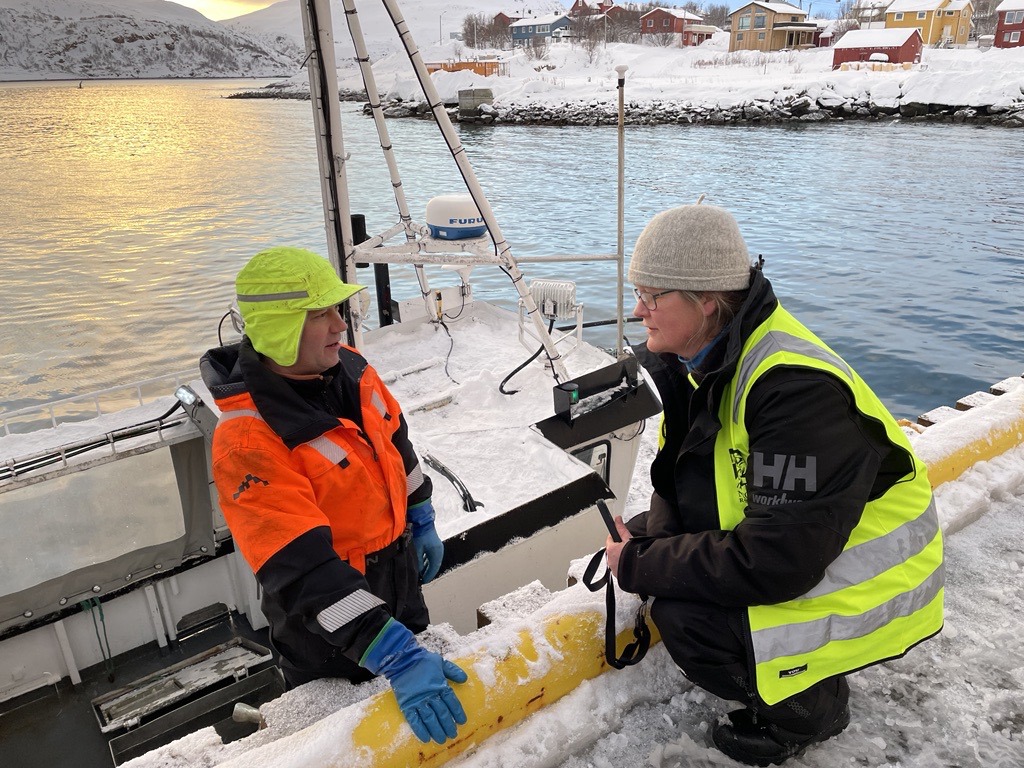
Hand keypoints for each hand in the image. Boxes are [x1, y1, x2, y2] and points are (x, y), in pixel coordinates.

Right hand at [361, 619, 468, 743]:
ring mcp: (418, 701)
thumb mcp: (441, 662)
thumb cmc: (423, 661)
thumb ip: (453, 671)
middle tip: (453, 735)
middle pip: (442, 713)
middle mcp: (430, 695)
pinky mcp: (406, 705)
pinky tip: (426, 739)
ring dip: (436, 730)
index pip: (452, 702)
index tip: (462, 722)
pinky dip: (420, 730)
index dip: (457, 712)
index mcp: (440, 685)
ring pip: (430, 719)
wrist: (403, 660)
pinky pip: (414, 720)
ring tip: (442, 740)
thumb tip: (465, 679)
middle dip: (448, 725)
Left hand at [408, 500, 443, 582]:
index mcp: (437, 553)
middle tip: (421, 579)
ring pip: (432, 561)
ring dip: (426, 567)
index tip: (423, 582)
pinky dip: (426, 561)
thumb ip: (418, 561)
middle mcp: (439, 551)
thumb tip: (417, 571)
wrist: (421, 520)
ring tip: (420, 573)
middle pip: (434, 565)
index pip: (434, 568)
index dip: (428, 576)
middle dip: (427, 572)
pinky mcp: (433, 544)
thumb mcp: (417, 549)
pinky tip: (421, 564)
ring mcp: (437, 547)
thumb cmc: (420, 534)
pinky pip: (431, 556)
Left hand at [605, 515, 631, 578]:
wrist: (641, 571)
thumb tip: (617, 519)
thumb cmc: (634, 555)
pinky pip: (618, 568)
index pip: (609, 539)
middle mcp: (609, 559)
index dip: (616, 536)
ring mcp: (613, 568)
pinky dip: (622, 565)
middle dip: (618, 548)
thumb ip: (621, 528)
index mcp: (610, 549)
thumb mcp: (628, 538)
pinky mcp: (617, 575)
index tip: (621, 536)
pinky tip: (630, 564)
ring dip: (620, 557)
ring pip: (614, 559)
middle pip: (612, 550)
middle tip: (628, 547)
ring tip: (630, 556)